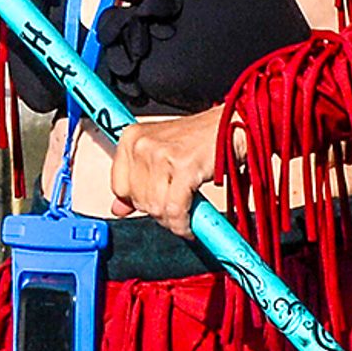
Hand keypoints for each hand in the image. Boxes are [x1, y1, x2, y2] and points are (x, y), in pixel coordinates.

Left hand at [109, 106, 228, 234]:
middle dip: (159, 212)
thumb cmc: (200, 139)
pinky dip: (183, 224)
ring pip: (156, 208)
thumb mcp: (161, 156)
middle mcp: (142, 143)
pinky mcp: (183, 166)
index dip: (137, 202)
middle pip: (139, 200)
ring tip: (186, 214)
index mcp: (131, 138)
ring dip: (173, 220)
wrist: (234, 125)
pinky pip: (175, 210)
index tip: (155, 203)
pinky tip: (190, 225)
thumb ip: (137, 183)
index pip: (119, 187)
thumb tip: (117, 210)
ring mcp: (162, 154)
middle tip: (176, 208)